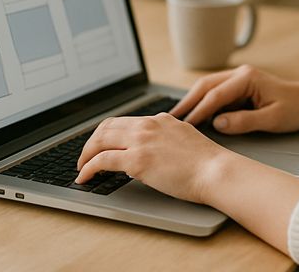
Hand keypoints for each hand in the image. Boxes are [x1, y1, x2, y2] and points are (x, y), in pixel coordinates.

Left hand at [75, 113, 230, 203]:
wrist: (215, 170)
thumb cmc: (207, 162)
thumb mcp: (186, 139)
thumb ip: (168, 137)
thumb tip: (155, 148)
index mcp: (160, 120)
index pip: (124, 121)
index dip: (108, 133)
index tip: (102, 145)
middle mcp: (148, 125)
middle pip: (107, 126)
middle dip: (92, 142)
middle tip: (86, 157)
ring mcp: (141, 141)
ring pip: (100, 140)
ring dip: (86, 154)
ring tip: (82, 168)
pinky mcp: (137, 160)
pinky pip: (102, 160)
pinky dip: (88, 168)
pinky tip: (85, 177)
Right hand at [170, 64, 298, 133]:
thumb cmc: (295, 110)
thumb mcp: (272, 120)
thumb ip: (244, 122)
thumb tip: (217, 124)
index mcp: (248, 78)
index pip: (216, 94)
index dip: (199, 110)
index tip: (185, 125)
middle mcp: (240, 73)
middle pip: (205, 85)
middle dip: (187, 102)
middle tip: (171, 119)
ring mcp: (239, 78)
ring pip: (207, 87)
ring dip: (192, 101)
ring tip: (177, 118)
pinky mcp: (239, 86)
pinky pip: (216, 93)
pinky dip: (203, 103)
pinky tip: (194, 116)